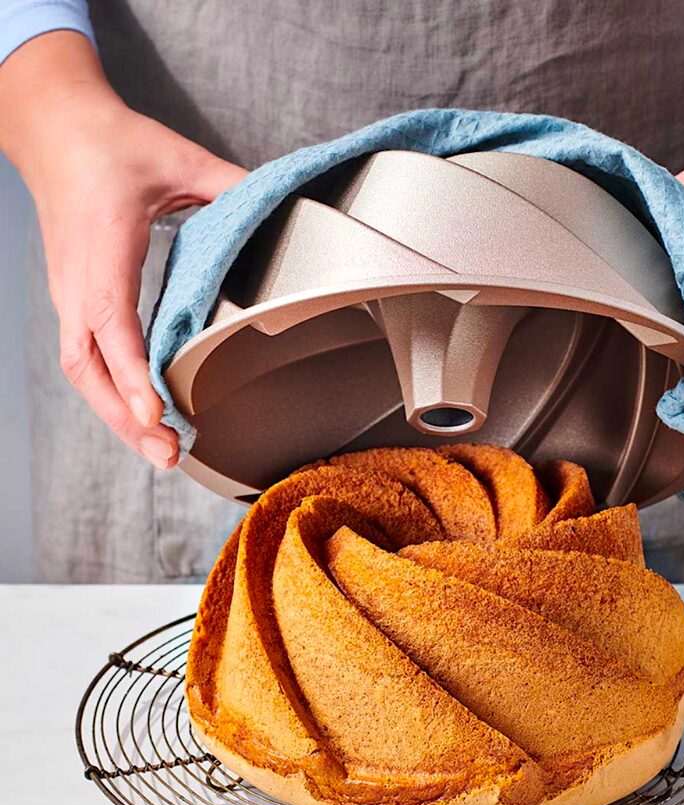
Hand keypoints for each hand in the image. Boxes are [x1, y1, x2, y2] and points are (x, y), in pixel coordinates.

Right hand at [0, 33, 246, 467]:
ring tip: (161, 451)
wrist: (54, 127)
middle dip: (124, 418)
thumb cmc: (111, 144)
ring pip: (82, 371)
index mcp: (103, 249)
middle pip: (87, 366)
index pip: (110, 322)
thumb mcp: (179, 157)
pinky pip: (86, 358)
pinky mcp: (74, 298)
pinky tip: (142, 417)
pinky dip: (112, 394)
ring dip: (116, 416)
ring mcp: (70, 293)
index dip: (132, 372)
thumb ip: (232, 185)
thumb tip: (285, 209)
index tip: (156, 412)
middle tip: (170, 455)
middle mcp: (78, 281)